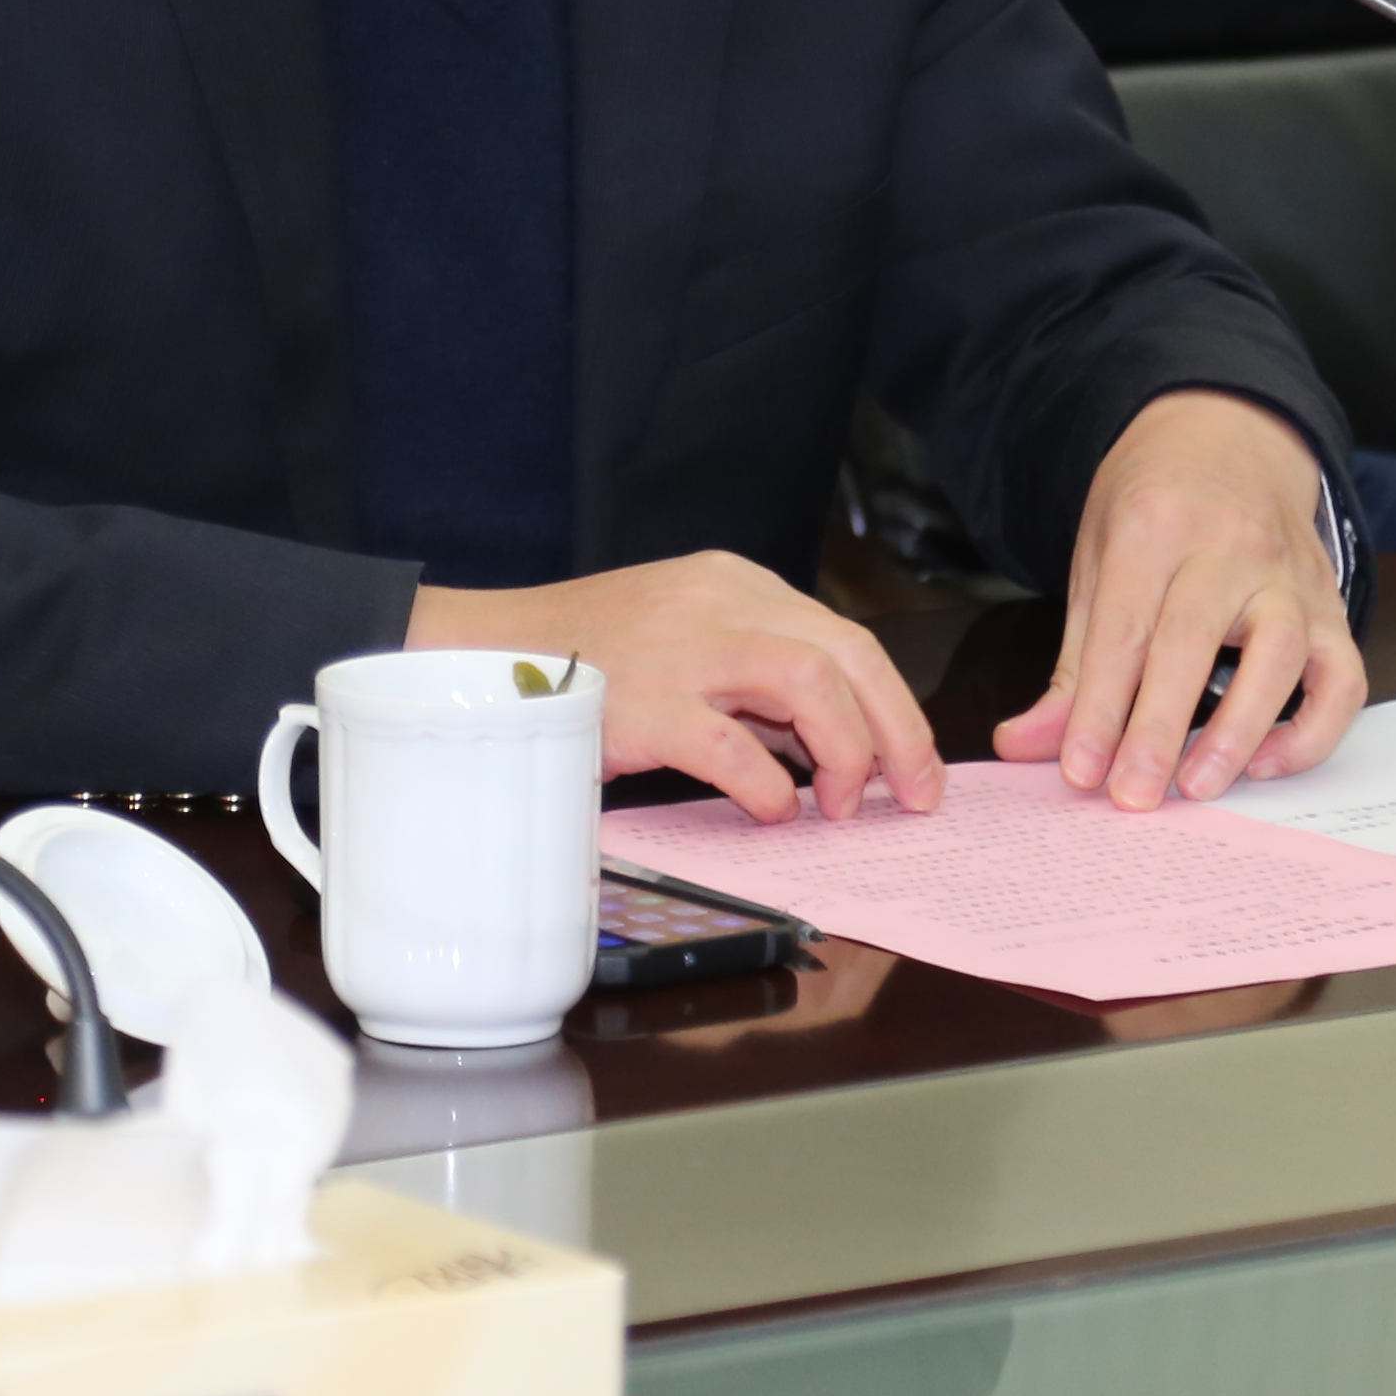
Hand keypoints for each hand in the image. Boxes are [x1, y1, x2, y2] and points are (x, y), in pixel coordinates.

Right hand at [411, 550, 943, 824]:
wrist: (483, 655)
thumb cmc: (586, 659)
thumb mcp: (682, 639)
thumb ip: (753, 680)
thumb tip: (829, 748)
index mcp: (735, 584)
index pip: (845, 637)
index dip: (894, 705)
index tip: (912, 764)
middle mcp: (720, 601)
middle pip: (850, 652)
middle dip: (898, 730)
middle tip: (912, 794)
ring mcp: (682, 647)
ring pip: (811, 681)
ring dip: (846, 750)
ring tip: (838, 805)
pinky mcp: (644, 702)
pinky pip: (732, 746)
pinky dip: (767, 785)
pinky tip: (770, 811)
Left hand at [986, 390, 1364, 806]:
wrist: (1229, 437)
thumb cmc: (1154, 506)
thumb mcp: (1097, 560)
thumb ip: (1073, 665)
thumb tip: (1023, 746)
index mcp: (1153, 525)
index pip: (1125, 627)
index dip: (1101, 706)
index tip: (1081, 771)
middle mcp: (1229, 545)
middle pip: (1193, 642)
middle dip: (1160, 729)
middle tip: (1132, 797)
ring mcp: (1288, 574)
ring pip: (1281, 655)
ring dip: (1240, 730)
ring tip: (1198, 786)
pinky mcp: (1330, 604)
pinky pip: (1342, 676)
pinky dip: (1313, 730)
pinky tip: (1266, 763)